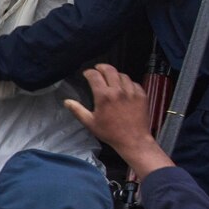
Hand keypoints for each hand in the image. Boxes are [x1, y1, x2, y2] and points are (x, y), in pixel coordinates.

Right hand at [63, 64, 172, 179]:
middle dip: (102, 67)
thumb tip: (66, 101)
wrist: (133, 140)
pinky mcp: (142, 95)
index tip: (86, 73)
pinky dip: (128, 82)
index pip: (94, 76)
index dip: (89, 72)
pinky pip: (134, 83)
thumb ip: (77, 110)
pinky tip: (124, 87)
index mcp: (104, 96)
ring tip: (111, 78)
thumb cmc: (110, 133)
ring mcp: (131, 92)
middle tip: (98, 69)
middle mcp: (118, 90)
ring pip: (123, 75)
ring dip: (115, 74)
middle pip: (110, 70)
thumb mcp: (90, 123)